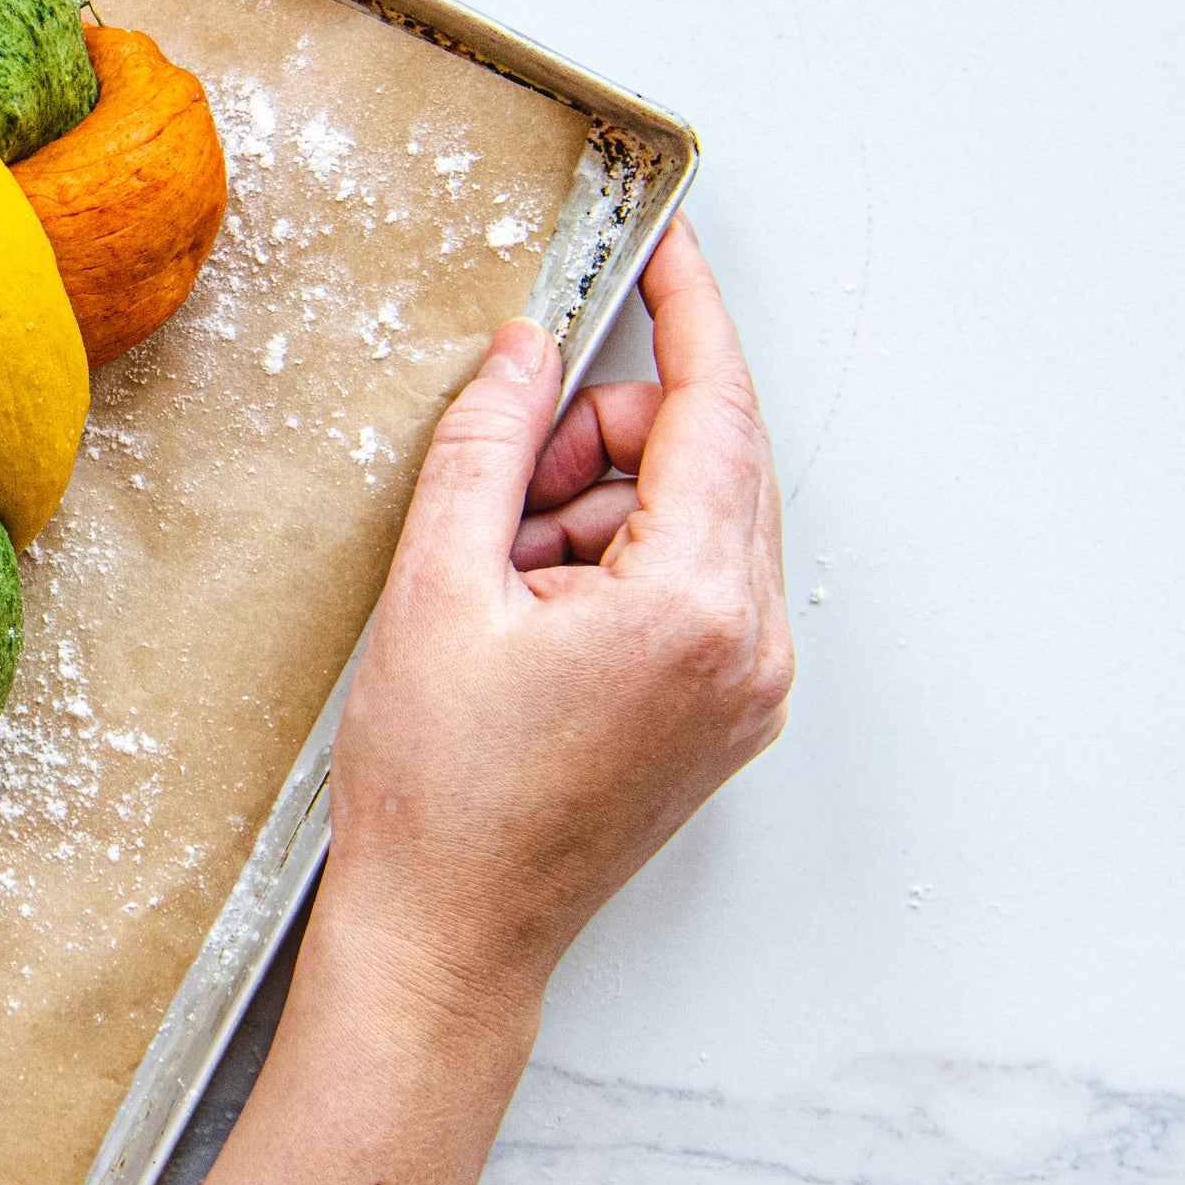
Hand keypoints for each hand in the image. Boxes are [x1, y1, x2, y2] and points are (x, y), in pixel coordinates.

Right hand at [320, 213, 794, 1030]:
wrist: (449, 938)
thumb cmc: (435, 796)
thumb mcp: (433, 591)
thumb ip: (484, 447)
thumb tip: (522, 353)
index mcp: (691, 605)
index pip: (712, 410)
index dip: (688, 313)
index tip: (670, 247)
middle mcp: (749, 644)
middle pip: (711, 457)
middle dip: (604, 436)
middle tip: (503, 477)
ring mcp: (751, 686)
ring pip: (700, 519)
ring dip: (602, 506)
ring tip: (498, 578)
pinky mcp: (729, 713)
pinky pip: (697, 584)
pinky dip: (620, 564)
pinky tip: (533, 611)